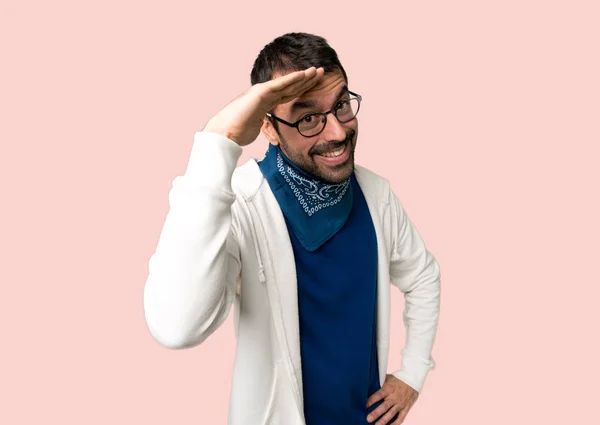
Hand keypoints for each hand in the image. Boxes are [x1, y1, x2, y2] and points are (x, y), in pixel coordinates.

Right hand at [203, 66, 324, 145]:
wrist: (225, 132)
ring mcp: (262, 92)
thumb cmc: (237, 133)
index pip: (287, 95)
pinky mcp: (260, 92)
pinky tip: (304, 74)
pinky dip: (293, 79)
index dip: (301, 89)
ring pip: (288, 83)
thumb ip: (267, 128)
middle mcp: (264, 95)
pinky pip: (280, 84)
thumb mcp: (258, 129)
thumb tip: (276, 138)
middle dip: (306, 80)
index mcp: (265, 103)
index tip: (314, 86)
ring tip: (317, 71)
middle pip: (290, 87)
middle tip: (321, 74)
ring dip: (303, 76)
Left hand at [366, 374, 418, 424]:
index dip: (371, 401)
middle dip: (376, 413)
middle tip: (368, 419)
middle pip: (384, 406)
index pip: (378, 395)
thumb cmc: (398, 379)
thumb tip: (368, 383)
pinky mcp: (406, 408)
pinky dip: (395, 423)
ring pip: (391, 414)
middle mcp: (394, 397)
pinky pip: (401, 417)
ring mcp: (400, 403)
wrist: (413, 380)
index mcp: (388, 389)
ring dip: (384, 421)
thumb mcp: (388, 378)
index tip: (364, 406)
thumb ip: (380, 382)